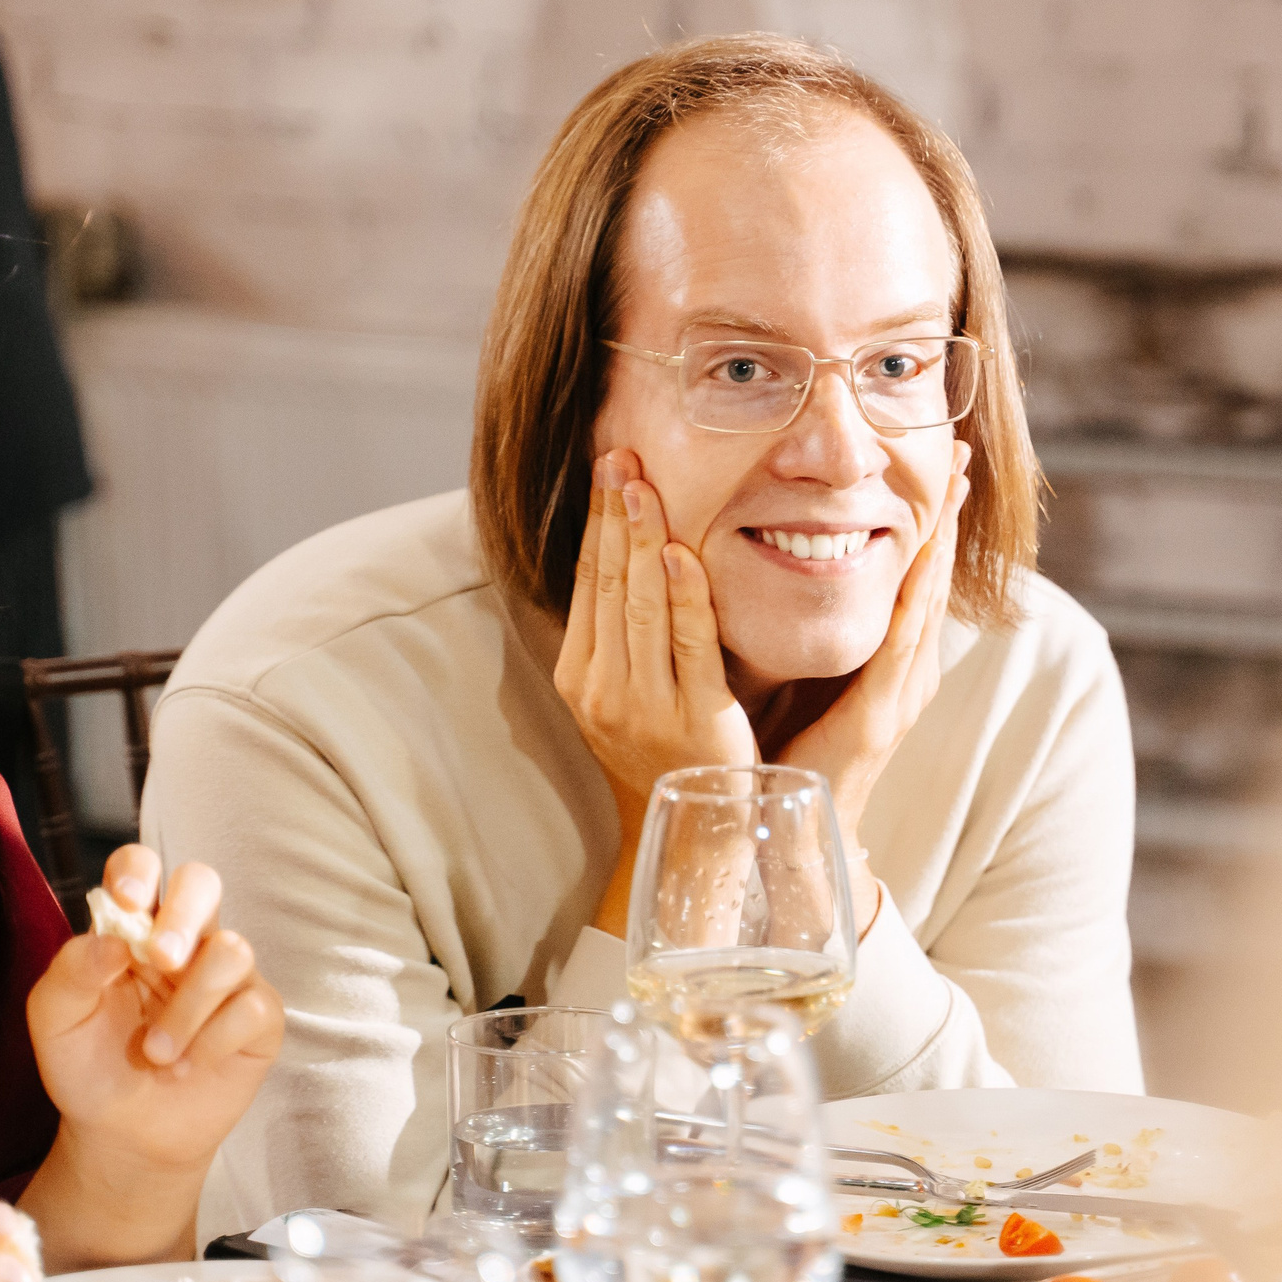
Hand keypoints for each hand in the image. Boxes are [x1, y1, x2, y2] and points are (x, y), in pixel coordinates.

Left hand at [25, 846, 284, 1179]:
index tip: (127, 901)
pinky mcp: (257, 1018)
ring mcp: (225, 977)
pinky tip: (185, 1068)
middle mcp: (183, 941)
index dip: (138, 871)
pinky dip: (213, 1041)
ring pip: (232, 949)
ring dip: (189, 1006)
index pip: (141, 867)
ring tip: (156, 1054)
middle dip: (184, 915)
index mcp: (131, 929)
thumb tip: (112, 940)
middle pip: (202, 882)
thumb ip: (71, 971)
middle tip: (161, 960)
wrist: (121, 1135)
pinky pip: (252, 1007)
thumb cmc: (87, 1066)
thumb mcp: (55, 1021)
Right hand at [555, 450, 756, 930]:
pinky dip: (683, 594)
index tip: (605, 469)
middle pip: (607, 585)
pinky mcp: (694, 716)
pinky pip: (687, 643)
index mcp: (579, 678)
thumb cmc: (671, 746)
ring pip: (640, 606)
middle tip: (622, 457)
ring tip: (643, 485)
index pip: (587, 584)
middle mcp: (601, 690)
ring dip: (641, 539)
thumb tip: (622, 555)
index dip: (595, 523)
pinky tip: (678, 552)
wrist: (702, 823)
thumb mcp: (630, 690)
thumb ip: (624, 632)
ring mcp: (644, 705)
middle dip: (613, 516)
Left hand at [775, 448, 971, 930]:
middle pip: (932, 577)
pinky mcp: (881, 716)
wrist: (793, 825)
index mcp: (891, 660)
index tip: (939, 464)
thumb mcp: (806, 672)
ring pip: (925, 601)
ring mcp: (900, 694)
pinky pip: (900, 643)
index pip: (914, 574)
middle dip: (946, 515)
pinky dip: (912, 595)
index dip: (929, 519)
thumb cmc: (793, 749)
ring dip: (941, 542)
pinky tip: (919, 559)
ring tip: (952, 489)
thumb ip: (811, 628)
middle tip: (959, 454)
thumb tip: (785, 562)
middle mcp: (907, 671)